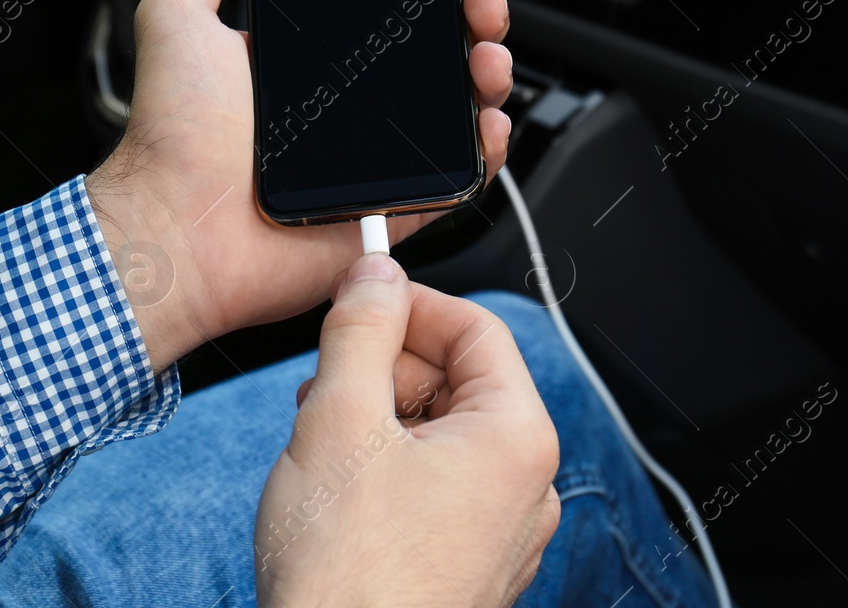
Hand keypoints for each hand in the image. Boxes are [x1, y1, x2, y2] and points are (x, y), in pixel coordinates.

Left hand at [87, 0, 513, 367]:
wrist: (177, 228)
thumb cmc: (170, 135)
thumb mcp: (179, 17)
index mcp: (313, 55)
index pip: (390, 0)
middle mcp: (351, 99)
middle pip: (438, 43)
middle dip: (474, 7)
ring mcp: (377, 152)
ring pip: (460, 102)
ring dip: (488, 66)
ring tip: (484, 51)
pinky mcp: (394, 205)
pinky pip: (458, 176)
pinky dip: (486, 148)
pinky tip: (486, 120)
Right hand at [256, 253, 560, 606]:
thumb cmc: (348, 574)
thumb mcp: (338, 417)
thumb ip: (360, 330)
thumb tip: (376, 273)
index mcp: (516, 439)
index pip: (476, 328)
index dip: (409, 305)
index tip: (357, 305)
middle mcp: (526, 487)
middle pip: (458, 381)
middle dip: (385, 371)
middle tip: (324, 388)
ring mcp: (501, 534)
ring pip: (440, 436)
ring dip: (378, 421)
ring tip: (321, 446)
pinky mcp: (469, 568)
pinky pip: (435, 489)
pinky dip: (386, 471)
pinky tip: (338, 493)